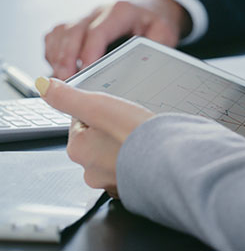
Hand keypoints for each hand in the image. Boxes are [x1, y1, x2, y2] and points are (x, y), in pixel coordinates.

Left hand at [35, 76, 153, 197]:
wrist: (170, 162)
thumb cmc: (136, 135)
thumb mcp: (99, 107)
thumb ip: (69, 97)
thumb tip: (44, 86)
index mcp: (78, 149)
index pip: (82, 121)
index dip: (101, 112)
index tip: (117, 114)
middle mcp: (89, 170)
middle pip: (97, 138)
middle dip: (112, 130)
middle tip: (131, 126)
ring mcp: (110, 182)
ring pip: (114, 154)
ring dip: (124, 145)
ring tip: (140, 139)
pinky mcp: (129, 188)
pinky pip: (128, 168)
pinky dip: (134, 161)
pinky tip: (144, 154)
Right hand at [45, 0, 191, 79]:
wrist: (152, 9)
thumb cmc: (156, 22)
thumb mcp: (164, 33)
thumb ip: (154, 48)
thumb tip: (140, 68)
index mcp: (121, 12)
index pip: (98, 31)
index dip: (88, 52)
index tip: (84, 72)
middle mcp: (100, 12)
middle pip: (74, 31)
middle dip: (67, 58)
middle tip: (66, 81)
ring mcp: (88, 16)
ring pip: (62, 31)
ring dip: (57, 55)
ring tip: (61, 78)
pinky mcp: (80, 24)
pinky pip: (58, 33)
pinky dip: (53, 50)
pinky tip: (57, 66)